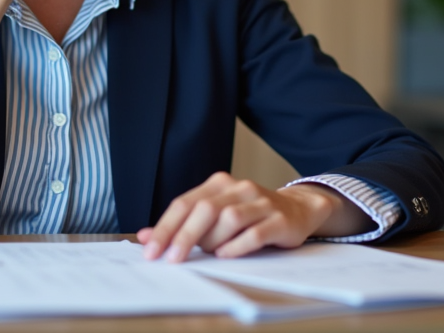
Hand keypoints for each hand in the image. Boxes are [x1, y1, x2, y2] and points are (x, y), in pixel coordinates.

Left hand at [136, 172, 367, 261]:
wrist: (298, 209)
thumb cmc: (249, 216)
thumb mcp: (215, 216)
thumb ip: (183, 224)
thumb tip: (145, 236)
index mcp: (218, 184)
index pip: (184, 202)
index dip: (165, 226)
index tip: (151, 249)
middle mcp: (238, 188)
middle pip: (204, 209)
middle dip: (184, 236)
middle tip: (171, 259)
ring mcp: (260, 202)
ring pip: (229, 219)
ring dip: (213, 241)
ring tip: (211, 254)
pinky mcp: (279, 219)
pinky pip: (254, 233)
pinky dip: (237, 246)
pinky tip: (227, 255)